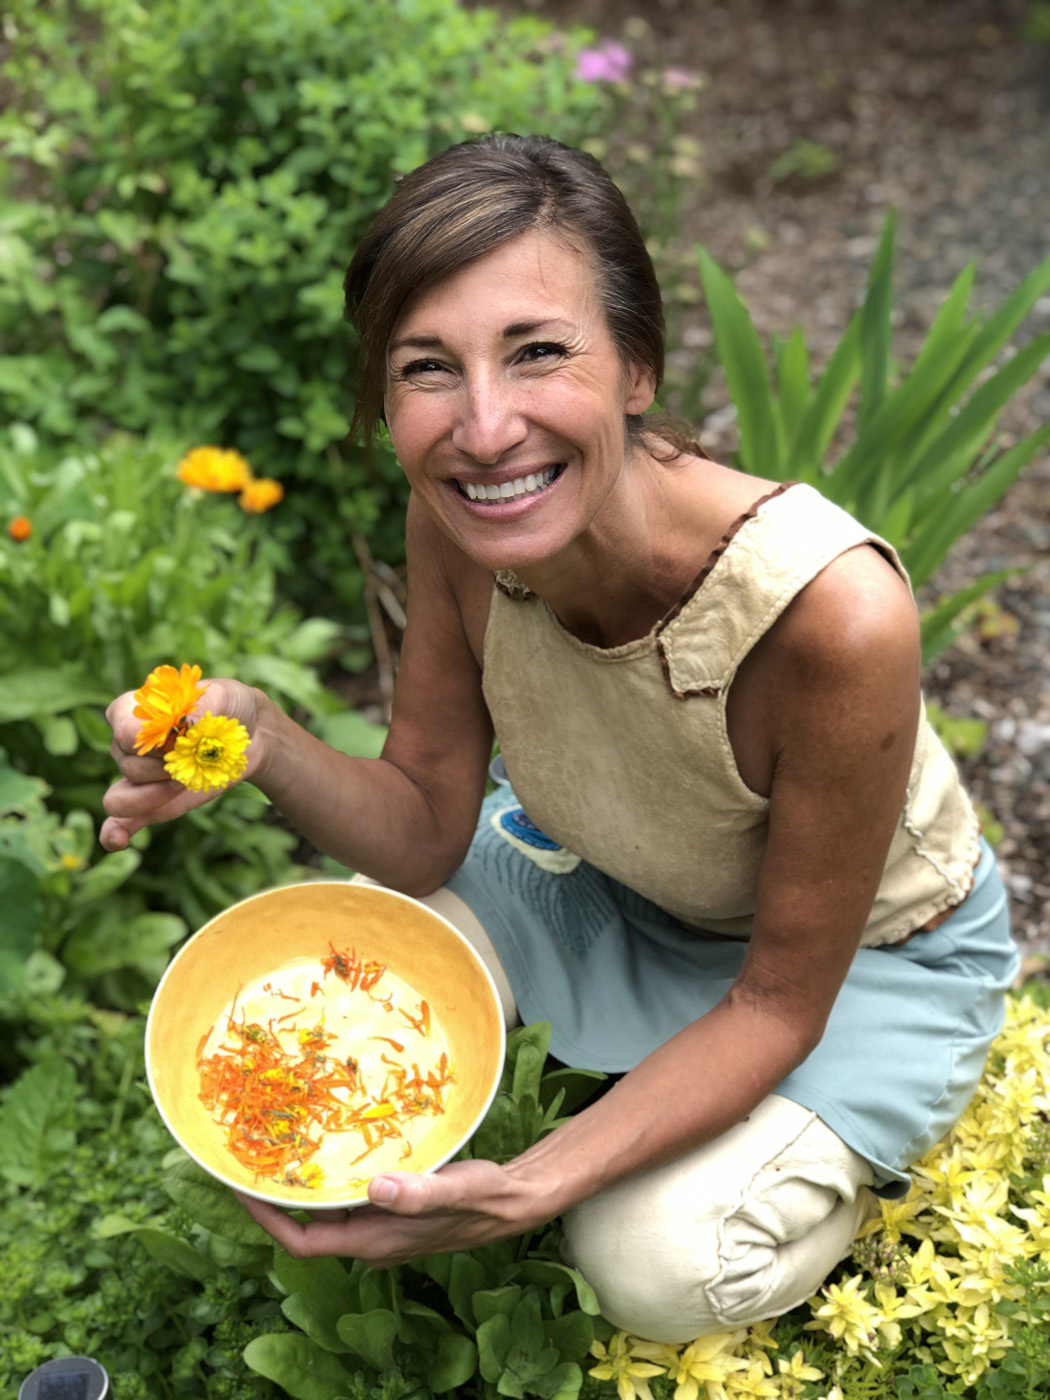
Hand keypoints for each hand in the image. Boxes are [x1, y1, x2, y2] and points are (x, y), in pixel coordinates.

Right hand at [100, 678, 262, 851]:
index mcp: (132, 710)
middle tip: (197, 754)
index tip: (186, 730)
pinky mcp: (151, 803)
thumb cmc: (227, 708)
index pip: (123, 727)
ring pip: (120, 797)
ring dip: (157, 794)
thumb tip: (176, 726)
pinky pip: (119, 822)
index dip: (156, 736)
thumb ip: (194, 709)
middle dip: (168, 765)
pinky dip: (115, 833)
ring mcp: (136, 776)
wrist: (249, 734)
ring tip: (186, 781)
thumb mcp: (219, 697)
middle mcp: (126, 745)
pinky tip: (119, 841)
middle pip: (129, 764)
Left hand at [235, 1159, 544, 1266]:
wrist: (511, 1201)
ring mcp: (380, 1227)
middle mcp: (370, 1239)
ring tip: (279, 1147)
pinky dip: (330, 1179)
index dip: (268, 1219)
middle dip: (277, 1198)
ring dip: (303, 1187)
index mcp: (375, 1240)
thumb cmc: (483, 1197)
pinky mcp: (391, 1210)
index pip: (304, 1242)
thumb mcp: (453, 1189)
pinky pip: (348, 1199)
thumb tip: (376, 1188)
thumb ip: (416, 1193)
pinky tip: (328, 1148)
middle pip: (308, 1227)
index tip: (242, 1187)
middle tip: (253, 1158)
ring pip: (328, 1212)